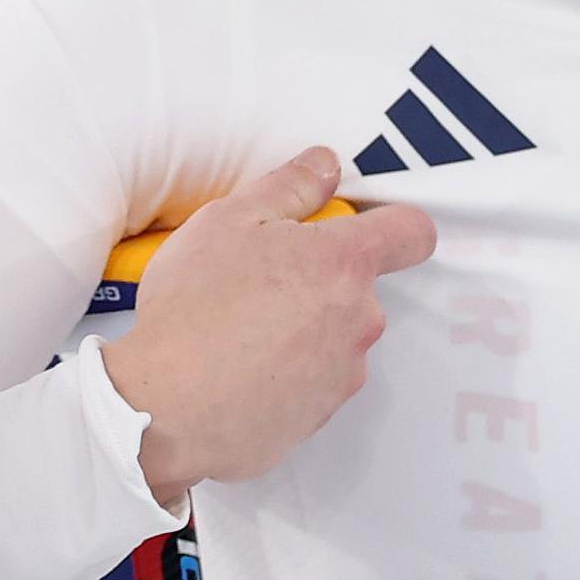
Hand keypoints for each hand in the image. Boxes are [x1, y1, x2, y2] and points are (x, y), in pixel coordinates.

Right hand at [100, 148, 437, 506]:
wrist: (166, 411)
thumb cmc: (194, 309)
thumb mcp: (227, 221)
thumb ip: (289, 187)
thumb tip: (327, 164)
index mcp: (343, 263)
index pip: (413, 233)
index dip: (394, 223)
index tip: (359, 226)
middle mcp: (360, 319)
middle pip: (359, 286)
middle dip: (318, 279)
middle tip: (257, 280)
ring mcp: (344, 373)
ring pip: (335, 333)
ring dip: (303, 327)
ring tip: (239, 330)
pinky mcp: (322, 415)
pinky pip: (314, 378)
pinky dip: (287, 371)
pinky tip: (239, 368)